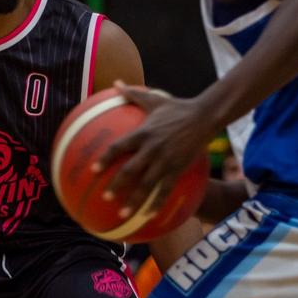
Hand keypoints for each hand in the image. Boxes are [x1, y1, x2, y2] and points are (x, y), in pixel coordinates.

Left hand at [94, 82, 214, 218]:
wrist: (204, 116)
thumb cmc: (176, 107)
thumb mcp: (153, 99)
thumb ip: (132, 93)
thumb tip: (115, 82)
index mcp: (143, 133)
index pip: (119, 147)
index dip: (106, 158)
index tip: (93, 169)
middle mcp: (152, 148)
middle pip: (131, 170)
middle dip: (117, 185)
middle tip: (105, 197)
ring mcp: (166, 160)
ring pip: (147, 184)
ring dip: (134, 200)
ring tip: (122, 214)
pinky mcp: (178, 168)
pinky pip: (166, 190)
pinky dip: (156, 203)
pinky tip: (149, 216)